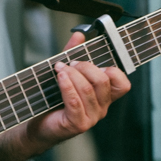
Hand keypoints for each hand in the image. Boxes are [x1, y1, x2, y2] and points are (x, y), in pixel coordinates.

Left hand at [23, 31, 131, 149]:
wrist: (37, 126)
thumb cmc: (52, 102)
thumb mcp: (65, 73)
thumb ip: (73, 54)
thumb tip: (80, 35)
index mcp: (103, 97)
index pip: (122, 84)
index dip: (114, 70)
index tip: (95, 62)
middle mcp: (101, 108)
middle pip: (104, 81)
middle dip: (86, 67)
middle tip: (70, 63)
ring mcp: (91, 118)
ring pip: (88, 89)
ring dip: (72, 74)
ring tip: (60, 69)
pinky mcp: (78, 124)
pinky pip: (75, 101)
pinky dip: (67, 86)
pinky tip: (60, 77)